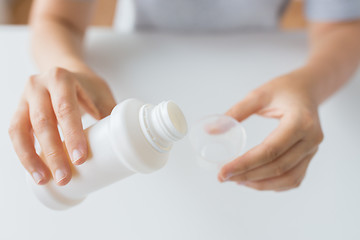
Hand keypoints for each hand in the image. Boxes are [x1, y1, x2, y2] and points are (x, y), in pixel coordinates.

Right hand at [9, 67, 115, 185]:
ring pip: (21, 130)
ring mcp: (25, 98)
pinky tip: (35, 172)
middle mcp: (38, 86)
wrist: (64, 71)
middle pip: (43, 122)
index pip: (65, 109)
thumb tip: (126, 141)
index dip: (72, 135)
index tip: (80, 159)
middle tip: (65, 177)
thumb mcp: (101, 92)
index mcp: (61, 78)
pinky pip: (15, 135)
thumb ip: (111, 113)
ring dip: (32, 159)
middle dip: (54, 153)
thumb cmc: (86, 86)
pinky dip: (24, 155)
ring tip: (45, 180)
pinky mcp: (18, 112)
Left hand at [218, 72, 323, 190]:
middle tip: (223, 177)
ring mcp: (313, 150)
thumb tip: (210, 131)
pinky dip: (274, 184)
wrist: (309, 89)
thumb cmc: (284, 89)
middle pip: (278, 167)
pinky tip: (254, 181)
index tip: (223, 171)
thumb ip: (235, 113)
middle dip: (248, 175)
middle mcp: (311, 139)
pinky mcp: (310, 156)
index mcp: (300, 121)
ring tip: (236, 180)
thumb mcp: (258, 95)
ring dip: (260, 184)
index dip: (245, 164)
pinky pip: (294, 178)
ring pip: (288, 178)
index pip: (270, 150)